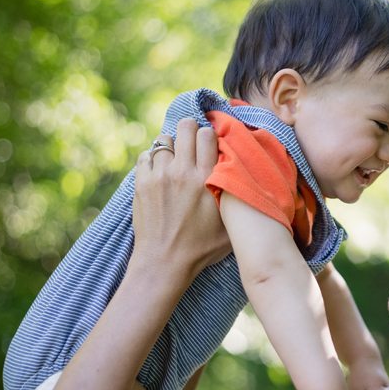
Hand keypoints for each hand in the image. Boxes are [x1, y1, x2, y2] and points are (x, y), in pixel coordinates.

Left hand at [132, 118, 230, 277]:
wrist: (164, 263)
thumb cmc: (201, 248)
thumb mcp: (230, 225)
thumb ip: (237, 198)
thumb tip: (247, 180)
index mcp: (206, 179)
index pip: (208, 134)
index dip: (211, 136)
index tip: (211, 146)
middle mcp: (182, 172)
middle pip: (185, 127)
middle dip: (191, 130)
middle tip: (193, 143)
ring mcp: (159, 176)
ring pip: (164, 139)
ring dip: (172, 146)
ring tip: (176, 160)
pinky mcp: (141, 183)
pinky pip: (146, 155)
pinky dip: (153, 158)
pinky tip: (160, 170)